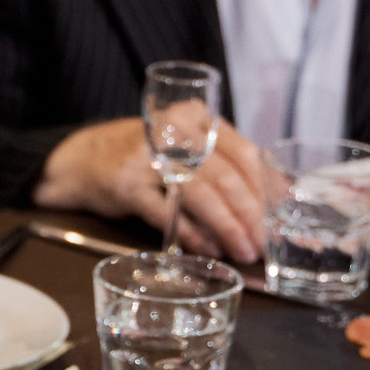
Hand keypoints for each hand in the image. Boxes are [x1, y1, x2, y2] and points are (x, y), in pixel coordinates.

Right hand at [33, 116, 269, 263]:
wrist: (84, 159)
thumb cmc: (147, 156)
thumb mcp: (186, 148)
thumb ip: (224, 165)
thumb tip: (276, 200)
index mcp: (197, 118)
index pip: (245, 153)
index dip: (270, 189)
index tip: (286, 217)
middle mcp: (174, 132)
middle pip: (226, 176)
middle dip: (251, 215)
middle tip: (264, 243)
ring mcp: (147, 158)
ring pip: (201, 194)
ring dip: (227, 227)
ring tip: (242, 250)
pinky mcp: (126, 185)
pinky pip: (167, 213)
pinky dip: (192, 234)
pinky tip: (208, 249)